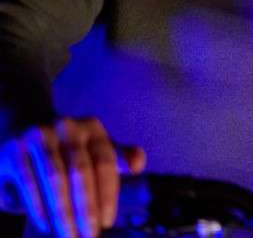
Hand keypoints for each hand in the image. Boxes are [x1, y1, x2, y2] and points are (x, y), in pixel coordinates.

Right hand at [0, 117, 144, 237]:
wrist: (24, 126)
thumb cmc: (68, 146)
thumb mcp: (96, 147)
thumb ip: (119, 157)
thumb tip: (138, 165)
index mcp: (93, 128)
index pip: (105, 162)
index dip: (107, 194)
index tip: (107, 222)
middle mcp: (68, 127)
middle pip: (81, 172)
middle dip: (85, 208)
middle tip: (88, 236)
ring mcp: (40, 135)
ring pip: (55, 178)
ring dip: (62, 211)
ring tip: (68, 235)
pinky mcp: (15, 149)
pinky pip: (29, 181)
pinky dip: (38, 205)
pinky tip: (46, 224)